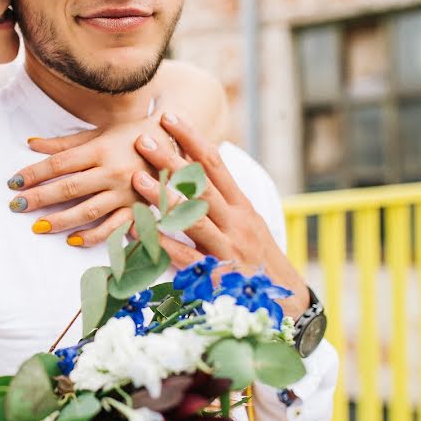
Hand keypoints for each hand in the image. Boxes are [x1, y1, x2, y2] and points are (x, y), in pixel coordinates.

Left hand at [6, 118, 175, 246]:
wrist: (176, 142)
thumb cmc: (132, 135)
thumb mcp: (99, 132)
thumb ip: (65, 143)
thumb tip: (31, 144)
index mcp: (101, 149)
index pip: (59, 163)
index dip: (34, 173)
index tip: (13, 182)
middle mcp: (112, 171)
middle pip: (69, 187)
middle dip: (40, 198)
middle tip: (16, 206)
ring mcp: (126, 193)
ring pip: (88, 210)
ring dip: (61, 220)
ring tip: (38, 227)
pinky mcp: (138, 209)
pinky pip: (114, 228)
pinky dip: (94, 236)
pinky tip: (73, 240)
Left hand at [131, 112, 309, 319]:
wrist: (285, 303)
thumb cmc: (256, 257)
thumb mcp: (245, 222)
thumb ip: (222, 197)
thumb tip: (197, 163)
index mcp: (242, 206)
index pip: (216, 164)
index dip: (192, 139)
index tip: (170, 118)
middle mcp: (236, 222)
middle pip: (201, 185)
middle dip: (171, 161)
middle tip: (143, 139)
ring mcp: (226, 248)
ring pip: (192, 217)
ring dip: (163, 197)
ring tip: (137, 178)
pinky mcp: (215, 275)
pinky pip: (183, 256)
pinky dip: (159, 242)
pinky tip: (135, 229)